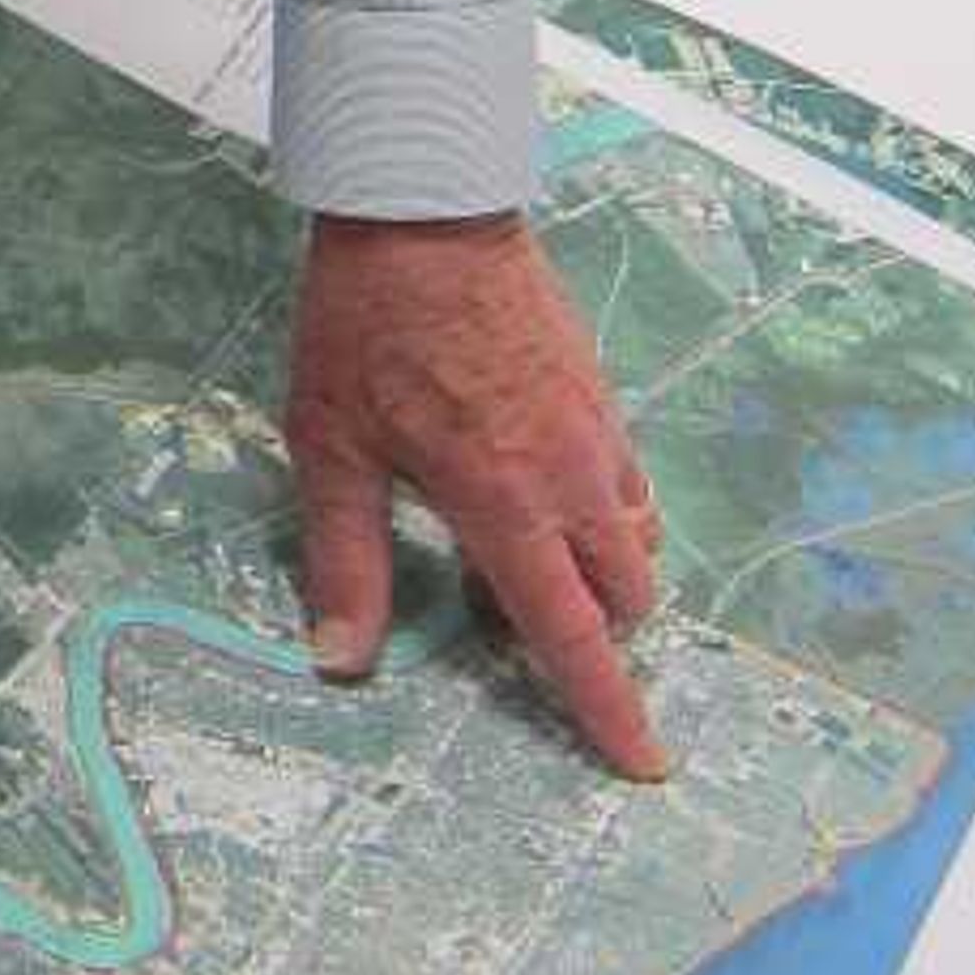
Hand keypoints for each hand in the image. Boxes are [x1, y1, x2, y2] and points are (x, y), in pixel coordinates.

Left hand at [283, 212, 666, 779]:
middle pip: (623, 597)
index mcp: (506, 504)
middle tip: (513, 619)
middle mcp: (570, 477)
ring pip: (637, 539)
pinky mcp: (600, 391)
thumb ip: (346, 559)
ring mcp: (595, 430)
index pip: (570, 635)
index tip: (642, 763)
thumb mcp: (331, 448)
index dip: (606, 707)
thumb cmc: (366, 328)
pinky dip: (602, 513)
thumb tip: (340, 659)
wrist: (425, 210)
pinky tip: (537, 487)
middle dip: (593, 633)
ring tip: (521, 553)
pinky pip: (627, 481)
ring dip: (602, 572)